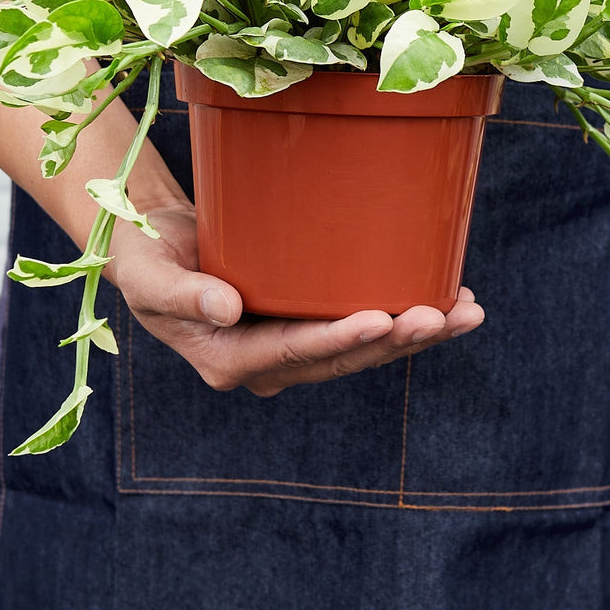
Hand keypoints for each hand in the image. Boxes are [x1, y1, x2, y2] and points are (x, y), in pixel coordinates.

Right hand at [105, 203, 484, 395]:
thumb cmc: (143, 259)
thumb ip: (184, 293)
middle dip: (395, 338)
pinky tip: (446, 301)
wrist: (152, 246)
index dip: (339, 338)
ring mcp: (289, 345)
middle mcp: (266, 363)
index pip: (294, 352)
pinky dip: (402, 316)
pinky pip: (358, 324)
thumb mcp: (148, 276)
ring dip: (414, 332)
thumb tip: (229, 308)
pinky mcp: (304, 319)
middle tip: (444, 314)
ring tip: (466, 311)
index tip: (383, 317)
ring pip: (361, 347)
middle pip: (341, 356)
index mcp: (228, 360)